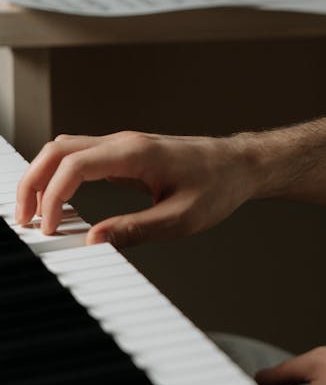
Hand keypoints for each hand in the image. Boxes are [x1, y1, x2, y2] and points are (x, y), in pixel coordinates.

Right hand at [15, 130, 252, 247]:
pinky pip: (80, 157)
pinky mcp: (124, 153)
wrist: (240, 165)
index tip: (51, 228)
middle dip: (33, 183)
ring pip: (64, 149)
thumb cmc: (218, 186)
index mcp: (135, 153)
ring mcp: (122, 144)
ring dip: (43, 177)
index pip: (74, 165)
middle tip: (25, 220)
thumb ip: (135, 230)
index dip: (53, 196)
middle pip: (57, 150)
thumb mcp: (181, 218)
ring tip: (37, 213)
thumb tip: (94, 242)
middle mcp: (123, 142)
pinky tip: (61, 203)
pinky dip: (60, 176)